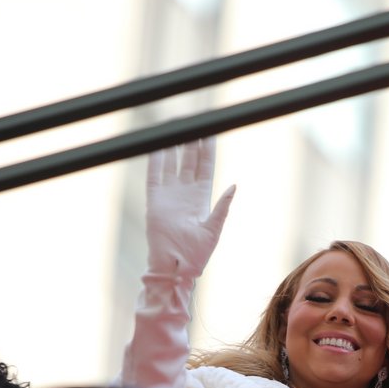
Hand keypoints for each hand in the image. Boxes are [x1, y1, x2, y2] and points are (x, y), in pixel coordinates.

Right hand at [146, 138, 235, 275]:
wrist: (175, 267)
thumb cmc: (197, 255)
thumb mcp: (214, 230)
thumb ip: (222, 207)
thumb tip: (234, 186)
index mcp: (202, 198)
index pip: (205, 166)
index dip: (206, 149)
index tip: (209, 131)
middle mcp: (185, 193)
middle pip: (188, 160)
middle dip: (190, 141)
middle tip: (192, 120)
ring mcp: (169, 195)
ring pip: (171, 163)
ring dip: (173, 145)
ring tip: (174, 126)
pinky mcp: (154, 200)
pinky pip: (154, 175)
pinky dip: (155, 159)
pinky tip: (156, 144)